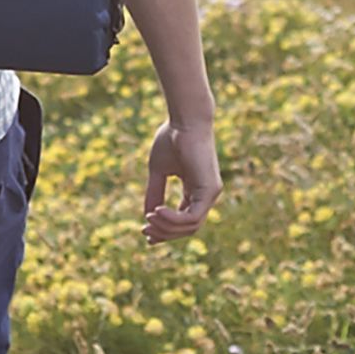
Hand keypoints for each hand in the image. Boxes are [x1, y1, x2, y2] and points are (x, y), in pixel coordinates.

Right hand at [139, 113, 223, 242]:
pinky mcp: (210, 190)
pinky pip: (192, 218)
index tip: (145, 234)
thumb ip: (155, 193)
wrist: (185, 119)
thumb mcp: (158, 170)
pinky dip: (173, 218)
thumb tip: (147, 215)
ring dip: (166, 227)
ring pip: (191, 227)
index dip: (165, 230)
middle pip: (187, 229)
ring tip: (149, 218)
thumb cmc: (172, 138)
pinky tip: (157, 212)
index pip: (183, 220)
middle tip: (145, 231)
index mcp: (195, 190)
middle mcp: (206, 195)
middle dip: (165, 233)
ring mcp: (210, 194)